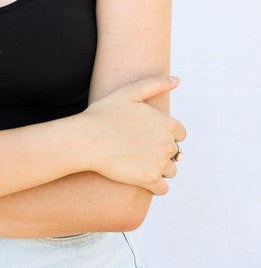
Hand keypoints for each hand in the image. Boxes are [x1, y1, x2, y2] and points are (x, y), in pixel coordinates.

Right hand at [83, 75, 185, 195]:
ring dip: (159, 168)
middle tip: (138, 147)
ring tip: (138, 161)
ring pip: (170, 170)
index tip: (148, 134)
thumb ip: (155, 83)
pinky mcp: (149, 180)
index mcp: (166, 123)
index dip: (164, 133)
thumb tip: (178, 79)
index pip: (180, 133)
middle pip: (175, 152)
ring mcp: (160, 163)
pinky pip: (163, 188)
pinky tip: (139, 175)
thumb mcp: (129, 92)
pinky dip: (154, 185)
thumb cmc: (104, 113)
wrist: (86, 140)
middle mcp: (168, 144)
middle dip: (161, 151)